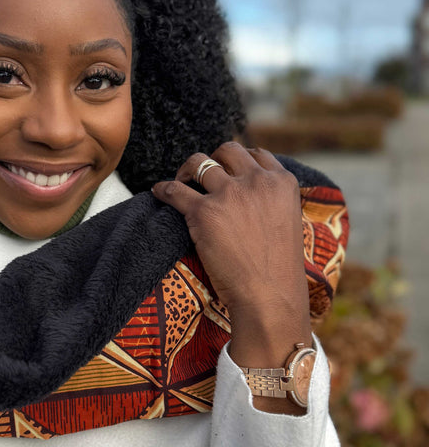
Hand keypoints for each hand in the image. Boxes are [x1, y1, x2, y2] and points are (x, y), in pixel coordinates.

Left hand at [152, 143, 311, 382]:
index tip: (227, 170)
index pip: (256, 154)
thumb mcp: (288, 222)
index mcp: (282, 182)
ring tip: (181, 182)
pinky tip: (158, 192)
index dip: (238, 161)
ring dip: (187, 170)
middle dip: (213, 159)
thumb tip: (252, 199)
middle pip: (227, 150)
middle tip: (201, 175)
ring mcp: (229, 194)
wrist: (270, 296)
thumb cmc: (278, 271)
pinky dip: (163, 189)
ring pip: (198, 162)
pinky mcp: (203, 212)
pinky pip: (174, 190)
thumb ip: (272, 202)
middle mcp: (256, 181)